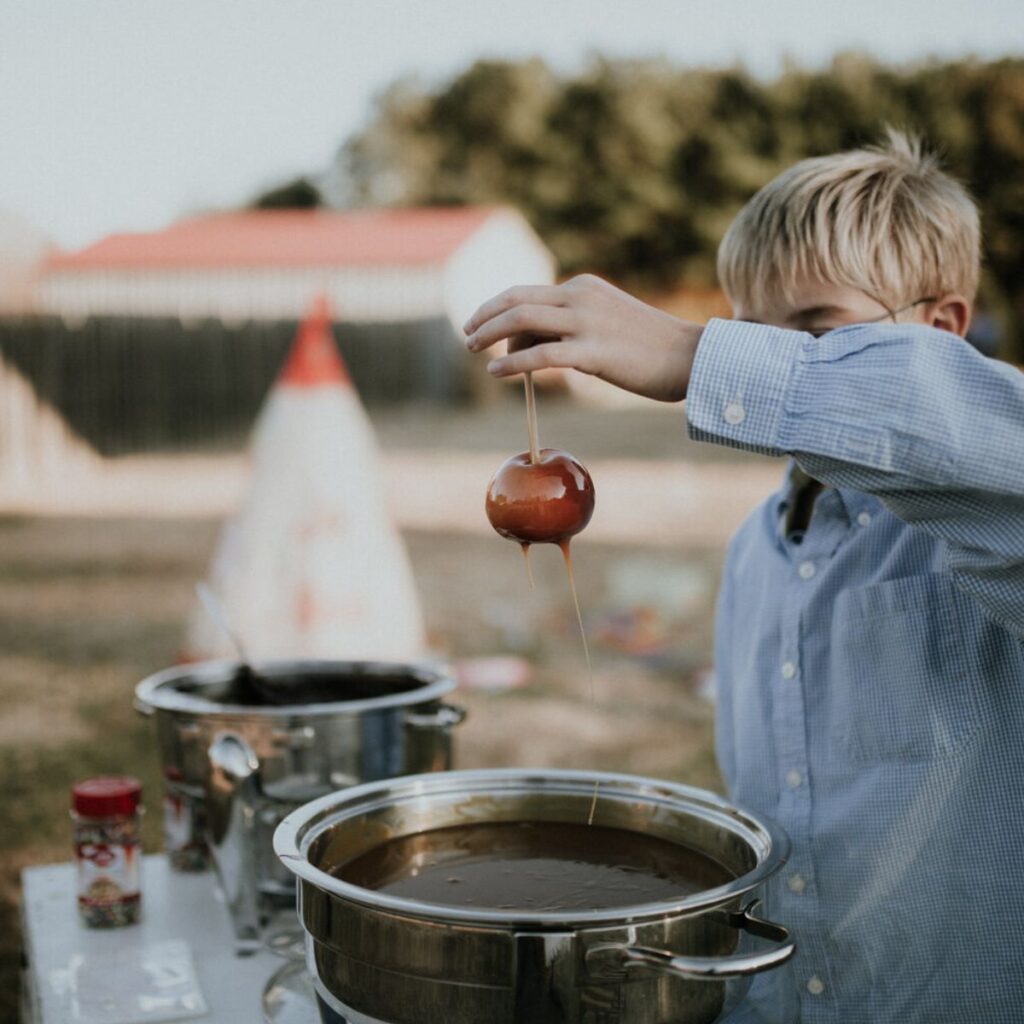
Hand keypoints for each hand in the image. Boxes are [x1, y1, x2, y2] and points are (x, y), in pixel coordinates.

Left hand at [463, 274, 702, 402]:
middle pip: (517, 300)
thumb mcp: (608, 324)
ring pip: (522, 321)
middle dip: (485, 317)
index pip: (528, 293)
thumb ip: (574, 327)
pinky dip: (512, 363)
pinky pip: (541, 355)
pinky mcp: (593, 352)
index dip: (498, 309)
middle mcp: (581, 297)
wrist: (690, 357)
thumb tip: (537, 348)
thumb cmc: (651, 348)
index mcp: (584, 287)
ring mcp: (586, 322)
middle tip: (467, 335)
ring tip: (472, 349)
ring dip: (490, 334)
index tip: (480, 324)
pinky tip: (496, 372)